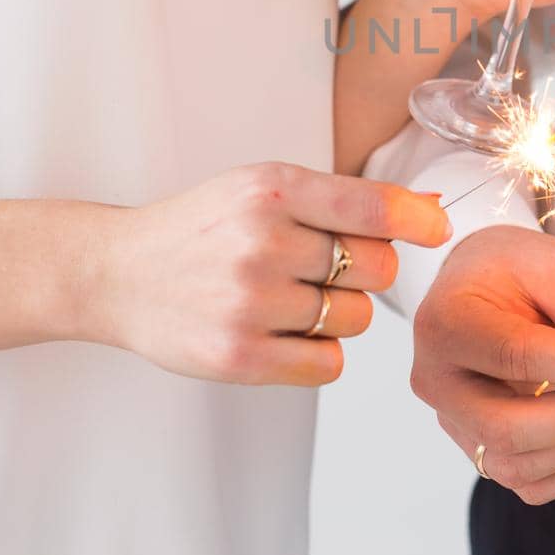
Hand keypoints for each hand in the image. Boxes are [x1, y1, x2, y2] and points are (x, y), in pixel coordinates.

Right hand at [91, 163, 450, 386]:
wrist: (117, 273)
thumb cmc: (204, 228)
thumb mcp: (265, 190)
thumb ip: (344, 200)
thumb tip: (430, 212)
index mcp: (272, 190)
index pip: (370, 204)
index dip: (417, 220)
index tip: (437, 231)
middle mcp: (261, 242)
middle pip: (377, 267)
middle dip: (367, 271)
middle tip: (326, 268)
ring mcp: (248, 302)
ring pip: (356, 319)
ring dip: (340, 314)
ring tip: (292, 299)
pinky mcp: (238, 356)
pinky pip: (328, 364)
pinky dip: (319, 353)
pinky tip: (283, 333)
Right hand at [411, 226, 554, 504]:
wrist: (480, 282)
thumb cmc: (510, 269)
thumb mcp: (550, 265)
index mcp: (446, 324)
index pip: (515, 356)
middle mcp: (437, 381)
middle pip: (507, 428)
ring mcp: (453, 421)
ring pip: (516, 465)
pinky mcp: (477, 445)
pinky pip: (526, 484)